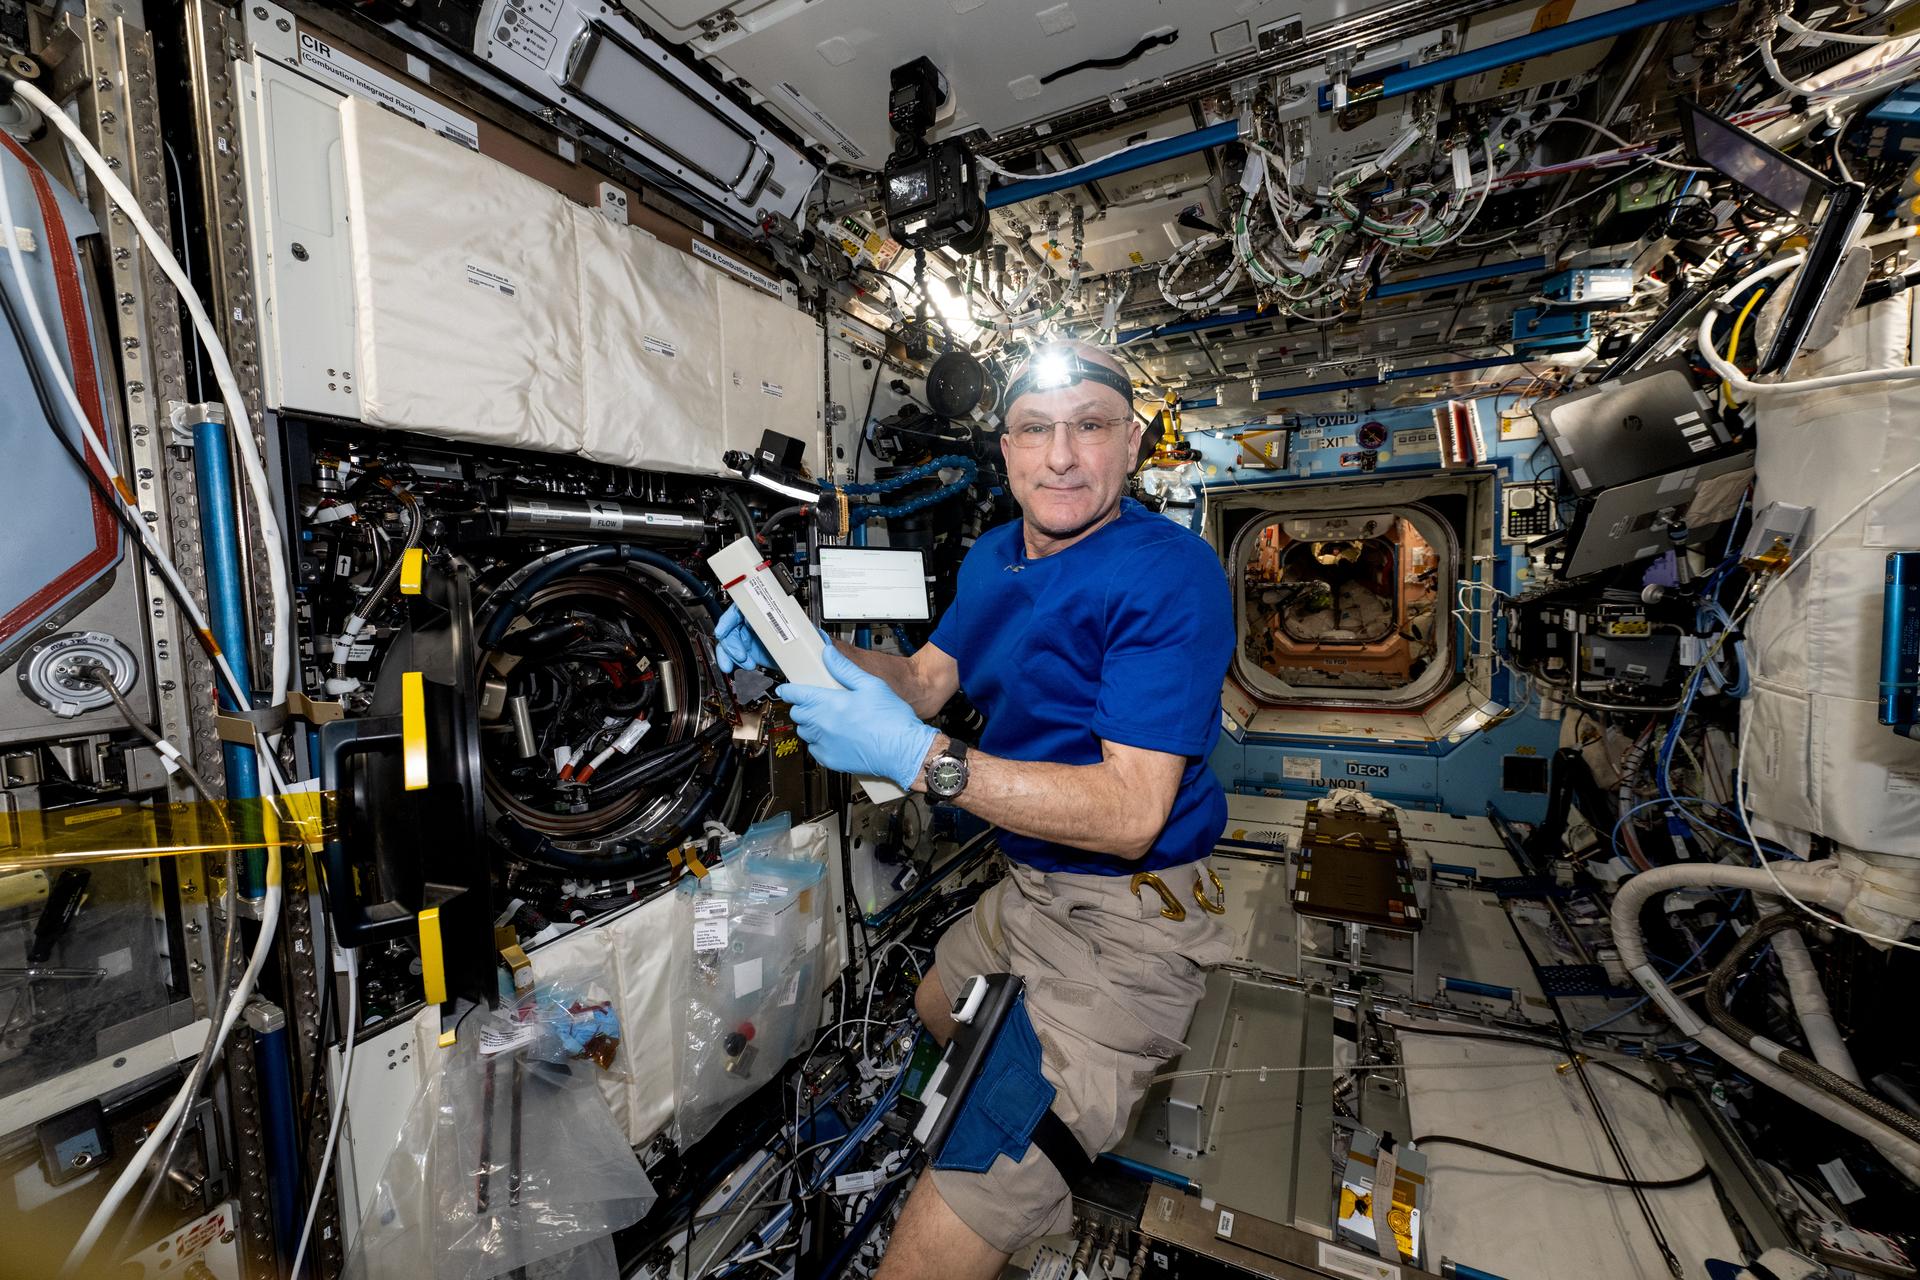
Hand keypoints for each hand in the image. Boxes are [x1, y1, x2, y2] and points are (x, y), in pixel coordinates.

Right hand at [714, 605, 835, 675]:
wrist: (799, 658)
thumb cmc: (801, 640)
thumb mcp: (804, 633)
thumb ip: (808, 632)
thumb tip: (817, 635)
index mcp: (763, 610)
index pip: (739, 609)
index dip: (728, 620)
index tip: (723, 632)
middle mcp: (753, 621)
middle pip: (730, 628)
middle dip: (731, 644)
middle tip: (741, 657)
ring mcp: (748, 635)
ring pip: (729, 643)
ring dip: (732, 655)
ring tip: (746, 664)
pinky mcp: (746, 650)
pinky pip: (732, 655)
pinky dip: (731, 661)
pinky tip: (739, 668)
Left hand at [777, 645, 936, 789]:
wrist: (904, 751)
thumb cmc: (892, 721)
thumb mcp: (871, 685)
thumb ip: (844, 669)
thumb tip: (828, 655)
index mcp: (829, 703)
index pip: (795, 694)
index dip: (788, 690)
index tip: (787, 689)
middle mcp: (822, 725)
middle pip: (797, 713)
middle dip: (803, 706)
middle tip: (817, 702)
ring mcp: (825, 744)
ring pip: (804, 732)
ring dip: (810, 724)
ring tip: (828, 719)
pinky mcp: (831, 760)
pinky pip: (814, 750)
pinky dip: (819, 742)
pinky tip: (834, 737)